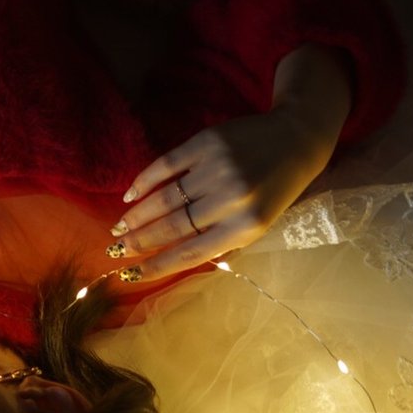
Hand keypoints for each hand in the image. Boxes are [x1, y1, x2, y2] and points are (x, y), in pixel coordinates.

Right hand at [108, 105, 338, 280]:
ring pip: (165, 198)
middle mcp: (232, 198)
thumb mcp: (257, 224)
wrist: (297, 138)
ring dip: (137, 216)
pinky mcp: (207, 142)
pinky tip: (130, 196)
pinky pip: (167, 164)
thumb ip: (221, 242)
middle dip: (139, 241)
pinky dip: (144, 181)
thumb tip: (171, 260)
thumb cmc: (275, 189)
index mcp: (246, 226)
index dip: (157, 265)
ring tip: (119, 228)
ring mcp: (218, 168)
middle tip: (116, 250)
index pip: (191, 252)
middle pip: (173, 225)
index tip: (131, 274)